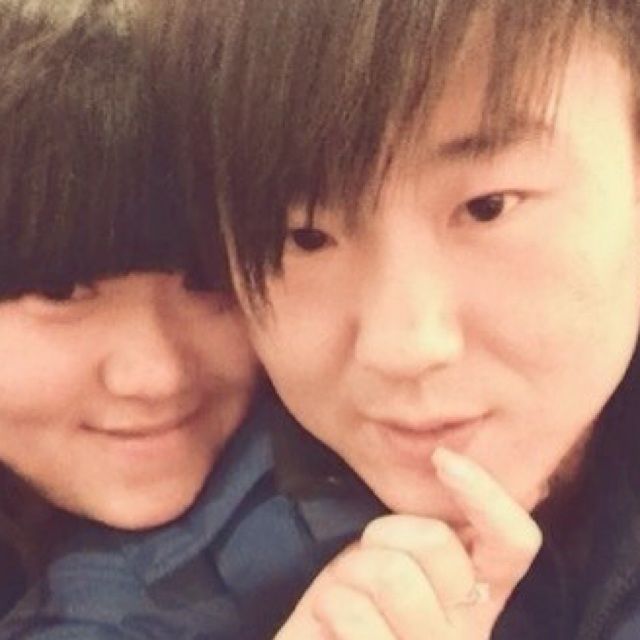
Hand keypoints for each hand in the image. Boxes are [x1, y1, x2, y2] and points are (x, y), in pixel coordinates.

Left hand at [275, 448, 541, 638]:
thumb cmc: (358, 592)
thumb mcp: (393, 548)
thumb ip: (423, 526)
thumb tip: (441, 458)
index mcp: (479, 591)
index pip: (513, 542)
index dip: (487, 495)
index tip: (443, 458)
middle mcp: (469, 629)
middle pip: (433, 540)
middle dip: (382, 533)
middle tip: (366, 558)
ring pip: (393, 574)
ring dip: (350, 572)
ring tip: (346, 594)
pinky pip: (352, 614)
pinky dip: (329, 606)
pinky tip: (330, 624)